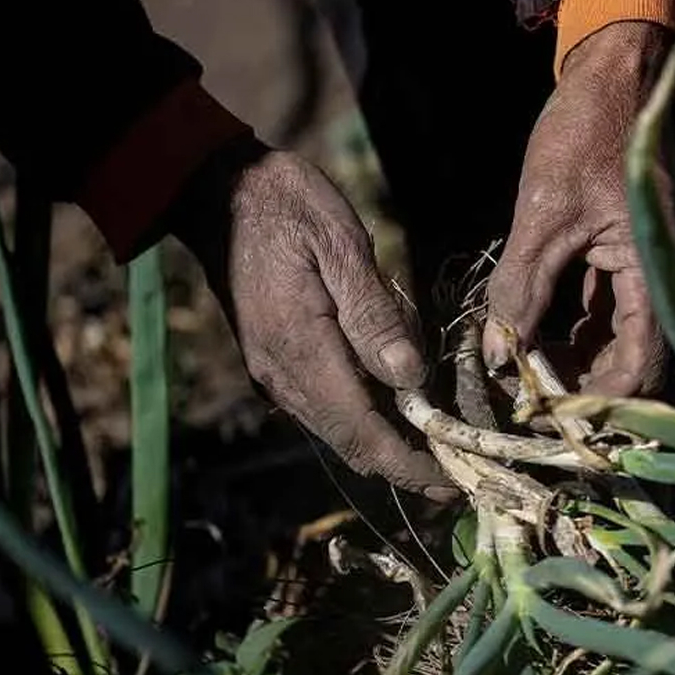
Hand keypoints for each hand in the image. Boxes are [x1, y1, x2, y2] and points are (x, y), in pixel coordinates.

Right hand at [167, 132, 455, 500]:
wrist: (217, 191)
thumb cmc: (288, 207)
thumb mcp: (342, 247)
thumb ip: (375, 316)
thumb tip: (410, 378)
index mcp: (301, 350)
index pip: (361, 431)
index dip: (408, 464)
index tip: (450, 483)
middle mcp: (282, 374)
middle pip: (350, 442)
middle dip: (404, 466)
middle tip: (457, 477)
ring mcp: (273, 370)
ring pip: (337, 429)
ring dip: (385, 445)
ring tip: (438, 450)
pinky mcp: (274, 359)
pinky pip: (325, 406)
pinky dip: (365, 419)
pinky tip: (398, 409)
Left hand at [481, 21, 674, 396]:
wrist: (613, 80)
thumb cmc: (586, 136)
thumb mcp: (545, 213)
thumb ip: (522, 288)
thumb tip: (498, 358)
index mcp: (654, 277)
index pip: (643, 368)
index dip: (600, 403)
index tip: (547, 414)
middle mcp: (657, 286)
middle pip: (628, 366)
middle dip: (578, 390)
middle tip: (520, 399)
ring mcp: (640, 276)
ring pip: (609, 344)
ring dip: (567, 364)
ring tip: (512, 367)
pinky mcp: (619, 264)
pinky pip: (596, 316)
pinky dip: (563, 332)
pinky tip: (523, 334)